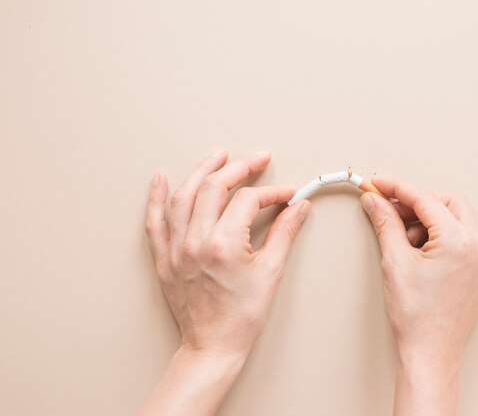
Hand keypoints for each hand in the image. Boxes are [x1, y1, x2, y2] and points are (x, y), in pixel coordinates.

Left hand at [141, 148, 310, 415]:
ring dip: (201, 171)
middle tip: (257, 159)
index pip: (247, 201)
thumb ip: (284, 233)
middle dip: (238, 168)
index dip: (271, 192)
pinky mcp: (164, 258)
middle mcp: (195, 241)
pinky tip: (160, 179)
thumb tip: (298, 208)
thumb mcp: (270, 273)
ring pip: (183, 196)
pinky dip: (156, 198)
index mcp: (223, 245)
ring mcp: (175, 249)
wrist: (213, 346)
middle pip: (214, 188)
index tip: (286, 194)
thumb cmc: (241, 316)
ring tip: (217, 156)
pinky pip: (155, 221)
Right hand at [359, 175, 477, 415]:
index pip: (426, 199)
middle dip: (419, 203)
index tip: (379, 184)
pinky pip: (463, 239)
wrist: (430, 354)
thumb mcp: (395, 262)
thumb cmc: (416, 317)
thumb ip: (386, 223)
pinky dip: (441, 236)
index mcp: (459, 242)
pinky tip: (420, 252)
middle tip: (392, 212)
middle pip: (449, 202)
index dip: (398, 188)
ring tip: (405, 242)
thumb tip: (375, 200)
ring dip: (430, 220)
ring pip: (458, 219)